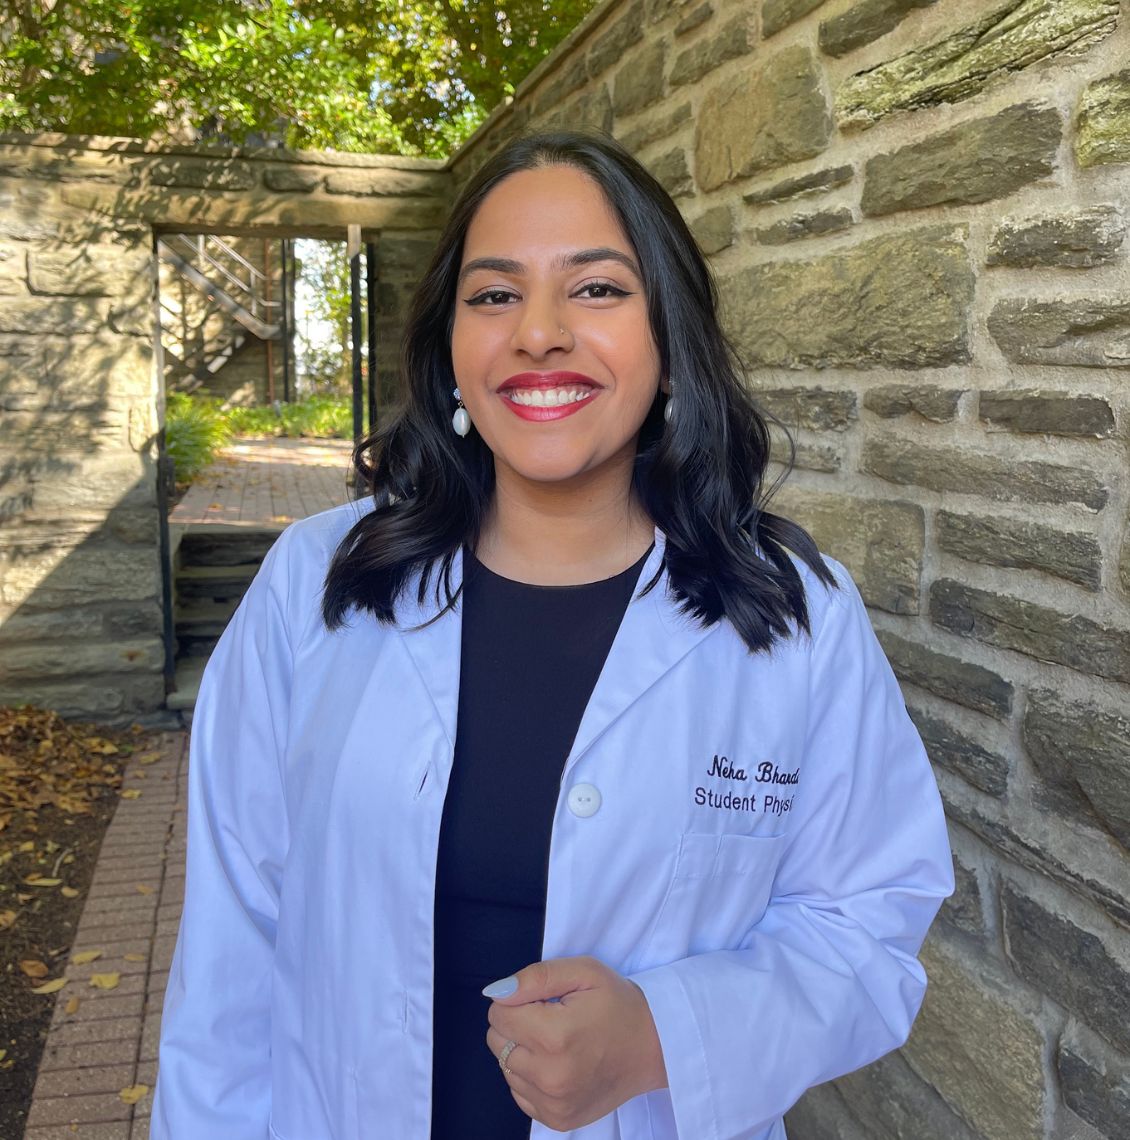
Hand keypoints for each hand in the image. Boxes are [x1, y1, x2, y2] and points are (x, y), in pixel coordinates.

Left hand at [484, 956, 667, 1130]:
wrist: (654, 1048)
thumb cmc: (618, 1004)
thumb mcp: (584, 972)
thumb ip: (536, 977)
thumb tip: (496, 992)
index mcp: (555, 1036)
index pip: (498, 1014)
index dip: (516, 1000)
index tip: (543, 1000)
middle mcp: (550, 1076)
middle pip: (497, 1042)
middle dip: (516, 1024)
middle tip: (550, 1018)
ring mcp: (554, 1104)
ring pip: (505, 1068)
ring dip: (523, 1051)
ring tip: (557, 1042)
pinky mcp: (557, 1120)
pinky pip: (519, 1093)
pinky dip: (531, 1076)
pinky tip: (557, 1063)